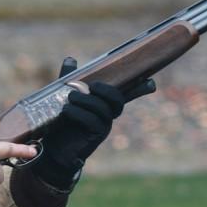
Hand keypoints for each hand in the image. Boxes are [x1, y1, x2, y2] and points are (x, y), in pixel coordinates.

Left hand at [32, 57, 154, 188]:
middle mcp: (108, 114)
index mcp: (104, 103)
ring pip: (104, 110)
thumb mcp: (63, 96)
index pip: (125, 93)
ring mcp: (104, 126)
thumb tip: (71, 59)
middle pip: (118, 100)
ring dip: (86, 100)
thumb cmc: (62, 121)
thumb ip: (69, 79)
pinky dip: (79, 114)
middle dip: (107, 90)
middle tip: (90, 86)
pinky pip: (94, 122)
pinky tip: (66, 110)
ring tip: (70, 98)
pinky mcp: (96, 137)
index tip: (151, 83)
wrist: (55, 148)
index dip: (140, 87)